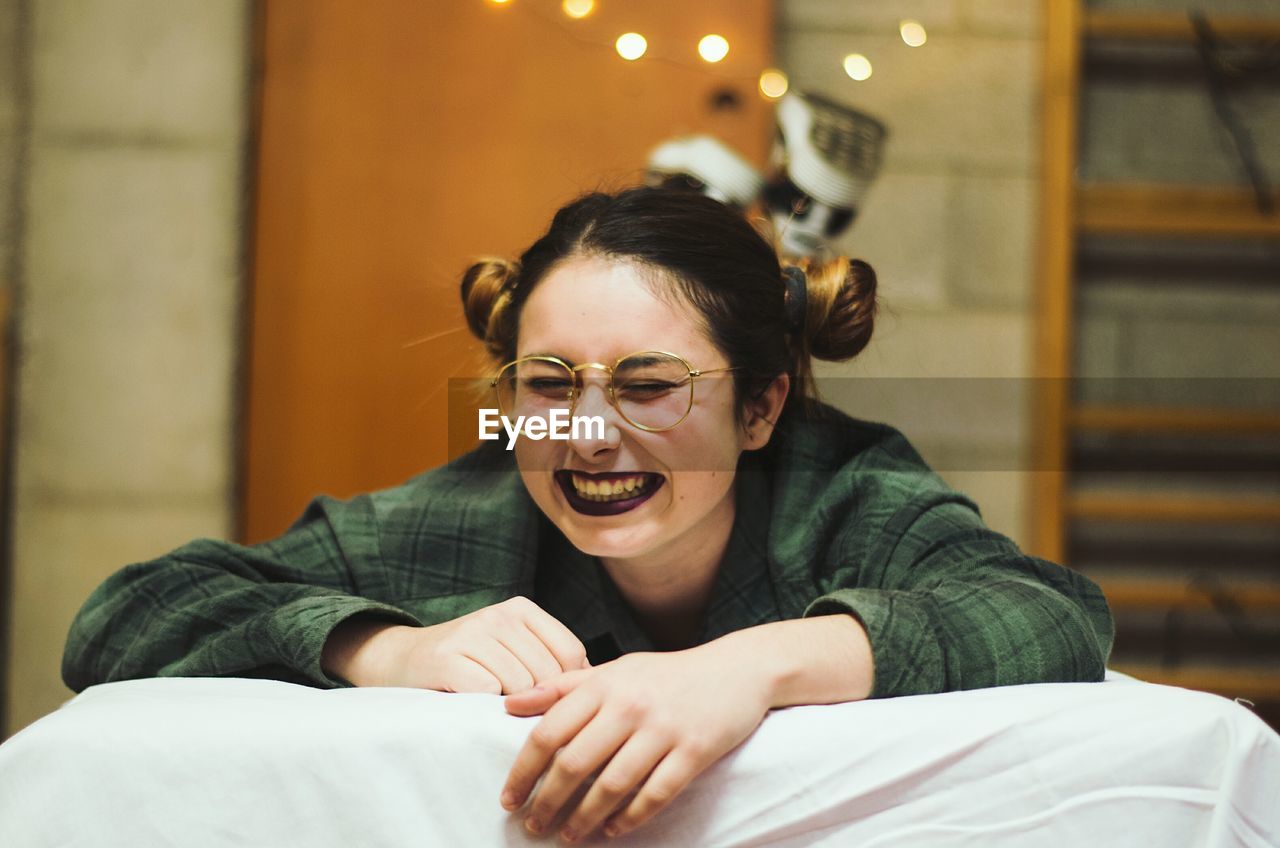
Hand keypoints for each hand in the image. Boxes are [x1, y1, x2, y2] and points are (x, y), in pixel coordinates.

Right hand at [320, 596, 588, 692]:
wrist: (399, 661)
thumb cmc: (468, 664)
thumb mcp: (512, 649)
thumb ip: (549, 660)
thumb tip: (598, 688)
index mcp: (522, 609)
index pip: (571, 654)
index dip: (568, 687)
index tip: (552, 705)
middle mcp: (499, 615)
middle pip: (549, 675)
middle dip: (540, 702)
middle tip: (519, 713)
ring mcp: (472, 633)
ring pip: (521, 687)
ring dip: (511, 708)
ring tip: (493, 707)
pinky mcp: (448, 658)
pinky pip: (489, 694)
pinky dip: (484, 708)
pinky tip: (471, 704)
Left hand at [498, 644, 772, 841]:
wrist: (737, 670)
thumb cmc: (667, 674)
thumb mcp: (614, 670)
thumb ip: (563, 687)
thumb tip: (509, 704)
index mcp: (604, 684)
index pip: (549, 732)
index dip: (523, 771)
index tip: (509, 800)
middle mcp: (630, 705)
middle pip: (574, 764)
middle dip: (548, 803)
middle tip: (534, 827)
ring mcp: (664, 728)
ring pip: (612, 786)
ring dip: (584, 819)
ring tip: (568, 836)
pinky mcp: (695, 750)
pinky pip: (656, 794)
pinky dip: (630, 818)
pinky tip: (613, 830)